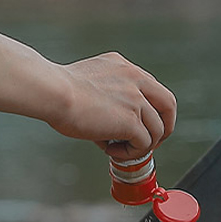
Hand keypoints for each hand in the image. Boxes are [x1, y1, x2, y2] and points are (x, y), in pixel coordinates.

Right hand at [0, 0, 175, 159]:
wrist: (52, 91)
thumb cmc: (57, 90)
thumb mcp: (88, 81)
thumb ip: (104, 93)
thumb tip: (106, 120)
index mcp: (125, 68)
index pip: (155, 90)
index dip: (155, 112)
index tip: (144, 127)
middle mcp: (136, 79)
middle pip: (169, 107)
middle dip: (163, 130)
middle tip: (148, 146)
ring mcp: (135, 99)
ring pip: (156, 131)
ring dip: (139, 146)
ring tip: (115, 149)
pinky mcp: (130, 120)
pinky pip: (143, 144)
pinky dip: (129, 153)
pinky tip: (109, 150)